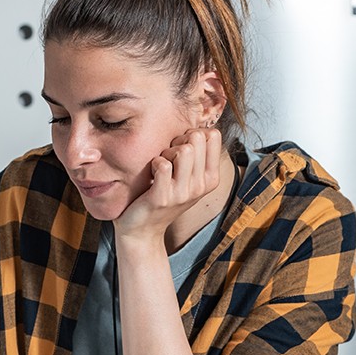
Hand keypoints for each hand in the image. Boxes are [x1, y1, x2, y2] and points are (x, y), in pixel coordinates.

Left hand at [114, 126, 224, 241]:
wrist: (143, 229)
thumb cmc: (163, 195)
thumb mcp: (187, 177)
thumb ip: (196, 155)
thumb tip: (197, 125)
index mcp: (211, 178)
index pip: (213, 134)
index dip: (193, 133)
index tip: (181, 147)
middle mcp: (201, 186)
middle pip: (197, 138)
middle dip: (178, 140)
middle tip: (168, 156)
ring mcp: (183, 193)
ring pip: (183, 150)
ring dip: (166, 152)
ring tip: (160, 166)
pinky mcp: (163, 197)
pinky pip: (163, 164)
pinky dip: (154, 163)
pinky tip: (151, 174)